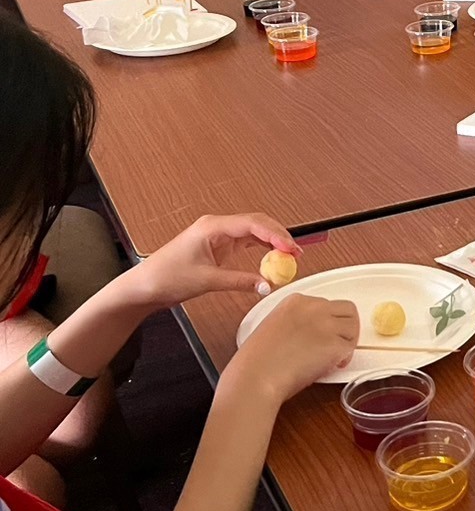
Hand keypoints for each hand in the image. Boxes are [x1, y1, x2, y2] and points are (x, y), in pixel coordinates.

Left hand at [128, 213, 298, 309]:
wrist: (143, 286)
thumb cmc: (166, 277)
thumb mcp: (207, 281)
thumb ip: (240, 281)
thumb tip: (266, 285)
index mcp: (213, 226)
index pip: (253, 224)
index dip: (276, 234)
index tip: (291, 248)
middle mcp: (217, 226)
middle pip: (257, 223)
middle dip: (279, 236)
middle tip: (296, 253)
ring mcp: (218, 235)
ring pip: (253, 232)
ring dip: (272, 242)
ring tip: (289, 256)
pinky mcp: (218, 246)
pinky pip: (246, 242)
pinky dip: (261, 249)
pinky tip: (272, 257)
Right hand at [228, 294, 358, 405]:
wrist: (256, 377)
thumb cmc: (256, 361)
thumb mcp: (273, 327)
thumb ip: (295, 323)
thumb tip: (310, 336)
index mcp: (296, 301)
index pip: (327, 304)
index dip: (328, 321)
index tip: (323, 335)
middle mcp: (314, 308)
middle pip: (347, 310)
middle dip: (345, 327)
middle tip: (337, 345)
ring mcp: (326, 325)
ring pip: (354, 327)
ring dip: (348, 342)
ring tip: (334, 357)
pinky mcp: (334, 345)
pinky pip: (350, 348)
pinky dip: (345, 358)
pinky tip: (334, 366)